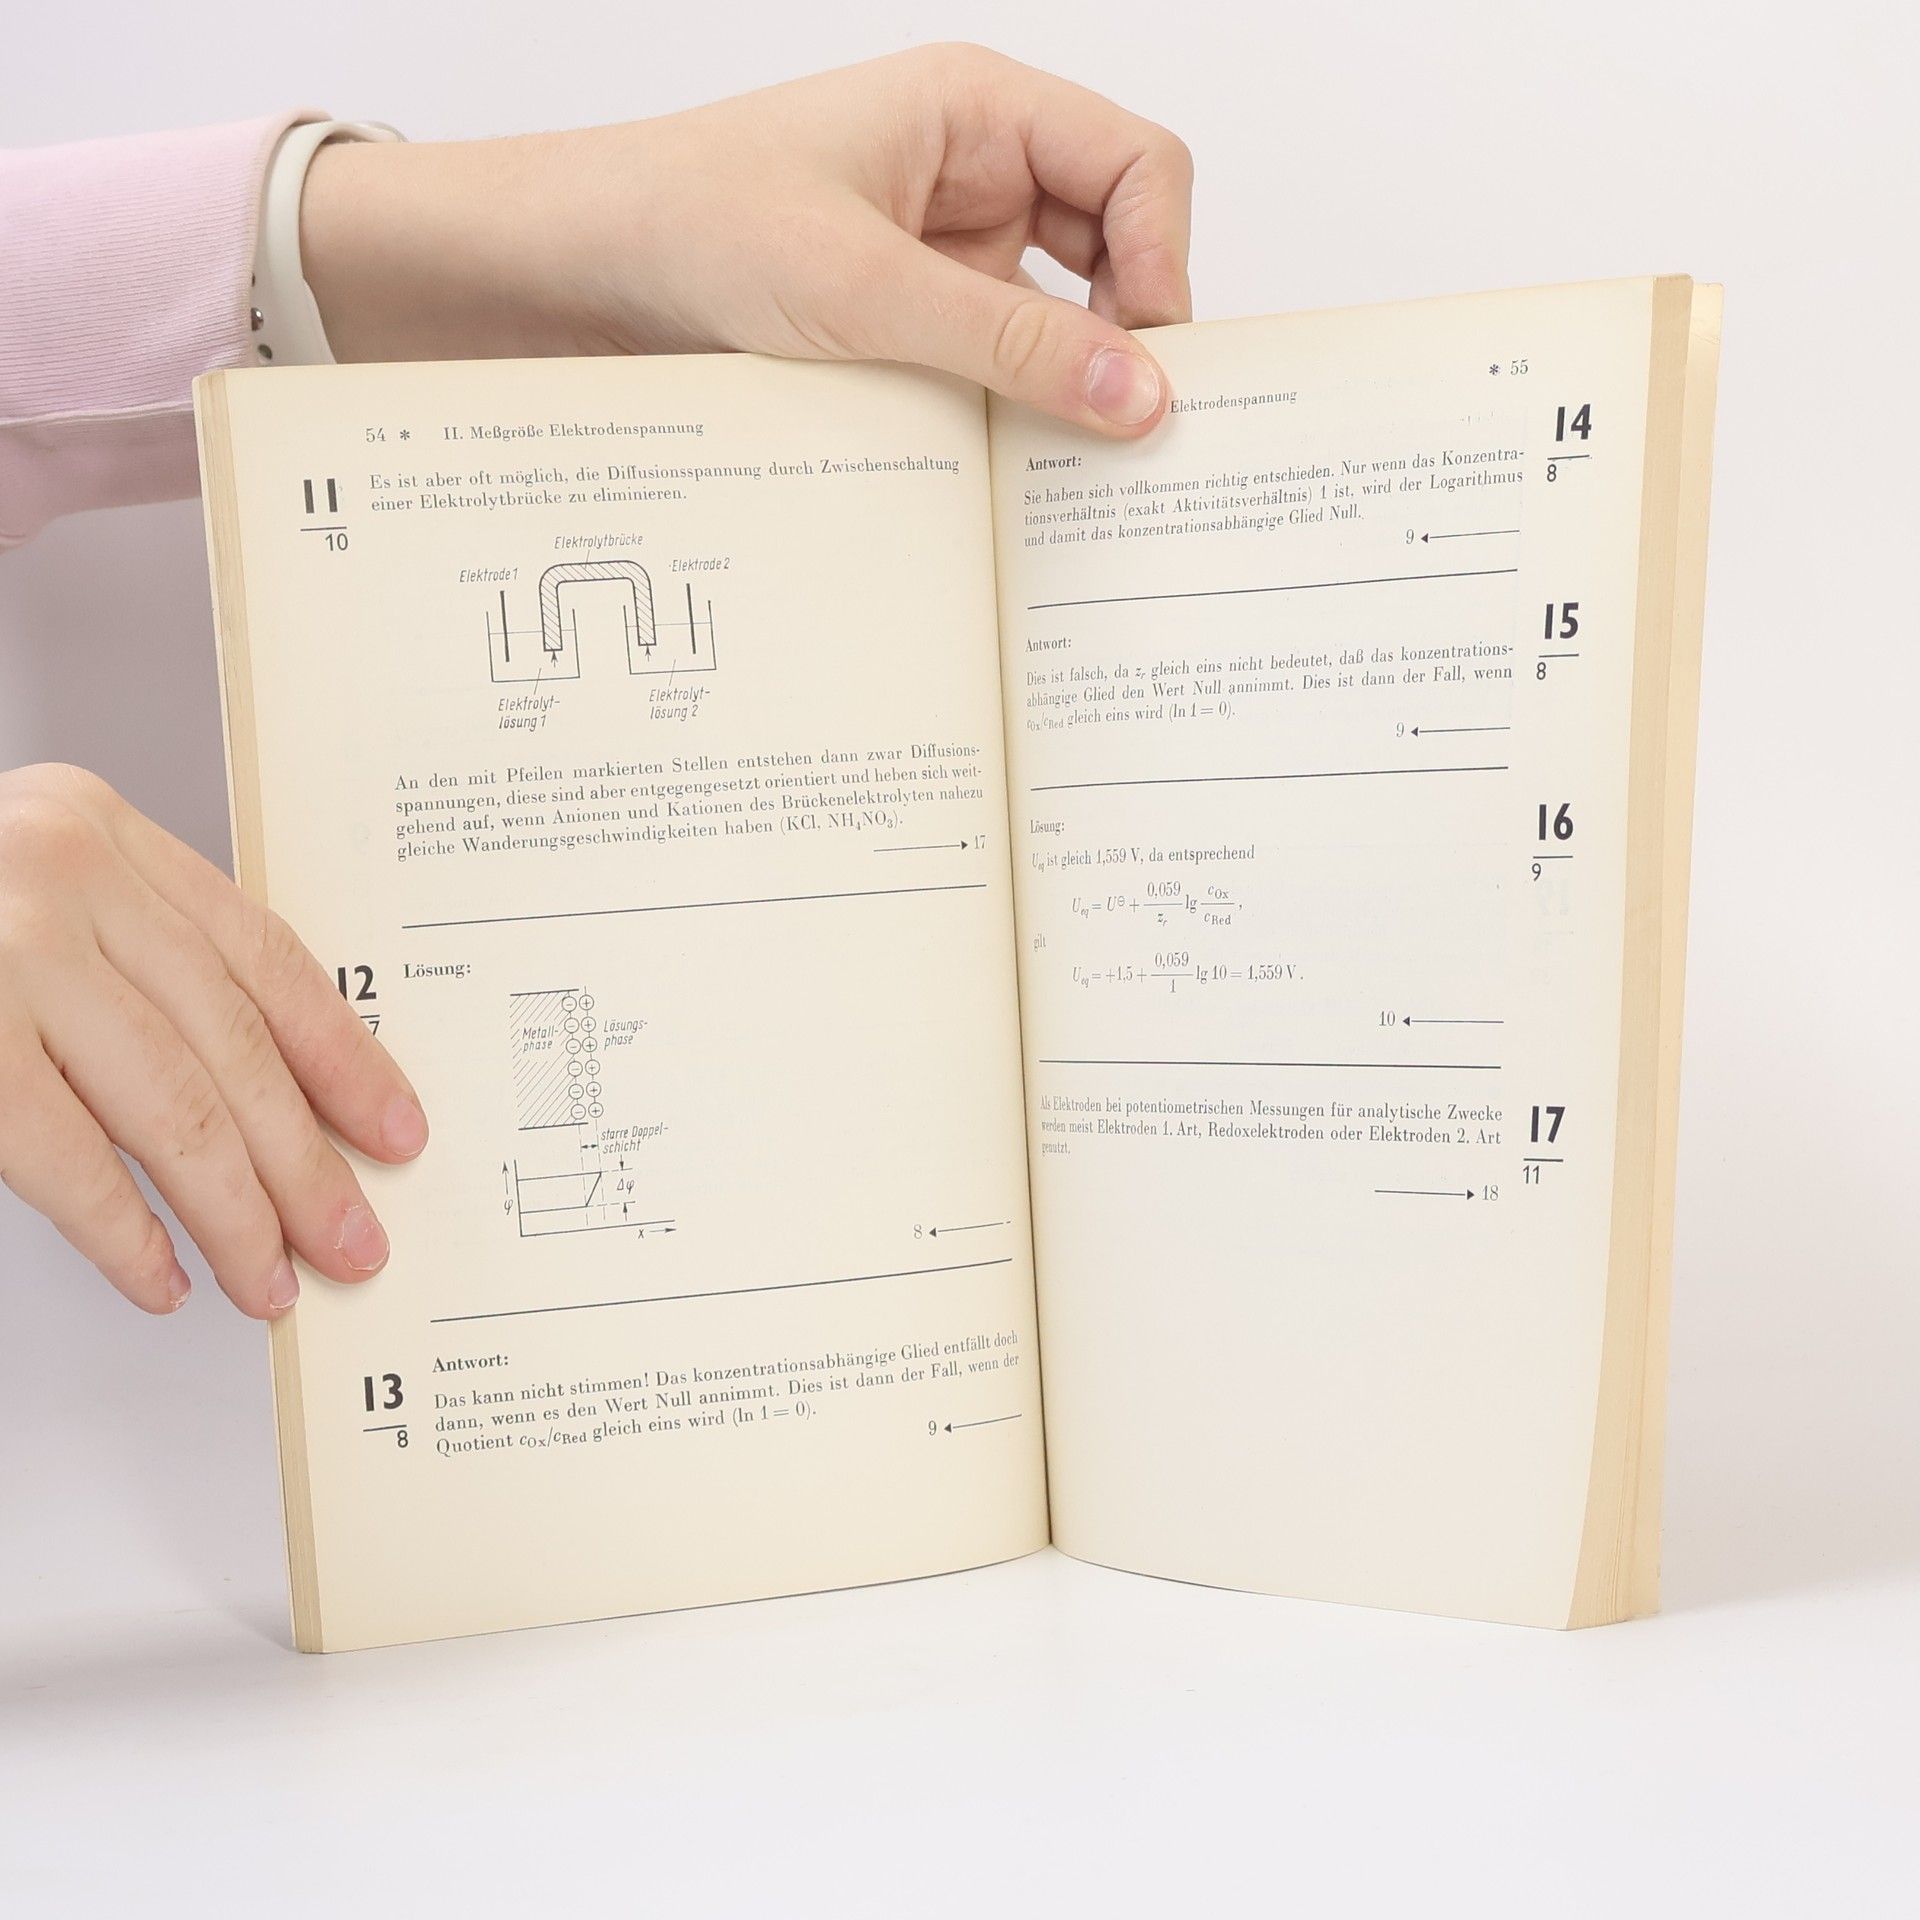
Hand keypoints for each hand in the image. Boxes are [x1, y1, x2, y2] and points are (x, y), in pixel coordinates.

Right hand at [0, 765, 427, 1317]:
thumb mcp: (32, 884)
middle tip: (352, 1241)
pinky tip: (160, 1278)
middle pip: (234, 1046)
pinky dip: (124, 1232)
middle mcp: (62, 878)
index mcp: (103, 835)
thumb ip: (131, 953)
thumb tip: (263, 1093)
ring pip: (172, 1108)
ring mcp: (1, 955)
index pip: (267, 960)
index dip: (344, 1056)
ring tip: (270, 1280)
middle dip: (306, 1162)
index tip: (394, 1130)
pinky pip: (66, 1157)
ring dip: (234, 1214)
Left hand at [302, 45, 1192, 433]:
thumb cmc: (692, 225)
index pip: (1137, 166)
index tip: (1150, 362)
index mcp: (977, 110)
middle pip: (1118, 243)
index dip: (1163, 259)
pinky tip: (1007, 461)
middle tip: (1124, 427)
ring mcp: (945, 252)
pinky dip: (1015, 409)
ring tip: (1065, 456)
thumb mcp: (865, 290)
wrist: (575, 275)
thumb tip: (1144, 395)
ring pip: (1064, 316)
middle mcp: (974, 172)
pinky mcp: (912, 321)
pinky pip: (1001, 363)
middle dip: (1129, 330)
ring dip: (1069, 381)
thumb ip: (1012, 342)